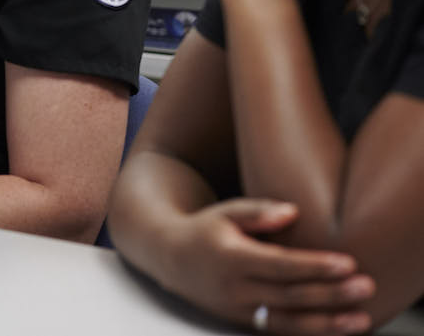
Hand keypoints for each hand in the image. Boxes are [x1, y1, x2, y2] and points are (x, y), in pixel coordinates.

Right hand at [161, 198, 372, 334]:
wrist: (170, 259)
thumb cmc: (205, 230)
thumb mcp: (225, 212)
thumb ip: (257, 211)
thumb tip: (293, 212)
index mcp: (231, 257)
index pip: (279, 265)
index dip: (314, 266)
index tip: (347, 262)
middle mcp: (234, 289)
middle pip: (289, 296)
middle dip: (330, 294)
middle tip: (365, 285)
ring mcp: (238, 310)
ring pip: (288, 322)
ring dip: (328, 323)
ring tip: (361, 318)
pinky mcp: (243, 322)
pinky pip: (281, 331)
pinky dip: (311, 332)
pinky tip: (338, 328)